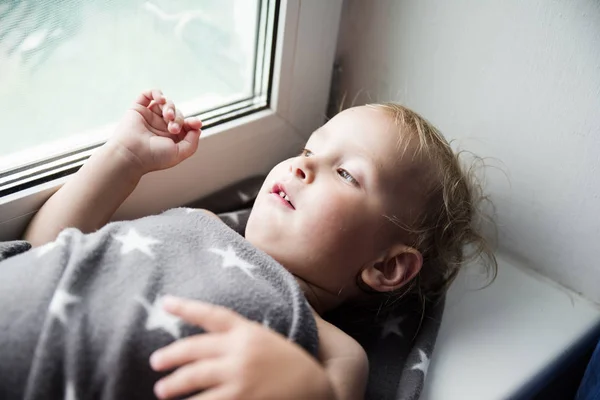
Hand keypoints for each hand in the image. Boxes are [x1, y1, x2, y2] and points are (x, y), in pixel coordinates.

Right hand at [110, 89, 202, 173]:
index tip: (195, 123)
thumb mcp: (180, 153)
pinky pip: (148, 94)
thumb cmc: (154, 157)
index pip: (186, 124)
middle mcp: (161, 126)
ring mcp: (150, 116)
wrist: (131, 155)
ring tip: (168, 116)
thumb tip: (198, 127)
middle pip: (177, 113)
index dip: (192, 122)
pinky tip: (160, 100)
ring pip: (166, 103)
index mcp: (171, 137)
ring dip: (170, 107)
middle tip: (173, 128)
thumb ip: (193, 141)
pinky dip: (157, 93)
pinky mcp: (138, 109)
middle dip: (179, 119)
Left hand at [150, 296, 335, 399]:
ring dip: (173, 385)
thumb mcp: (266, 340)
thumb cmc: (289, 364)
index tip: (165, 302)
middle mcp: (240, 351)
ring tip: (162, 390)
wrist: (316, 390)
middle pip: (194, 349)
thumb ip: (240, 335)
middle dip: (171, 356)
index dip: (187, 307)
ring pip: (193, 379)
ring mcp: (238, 378)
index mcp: (248, 332)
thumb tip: (211, 332)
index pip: (212, 315)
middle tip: (155, 362)